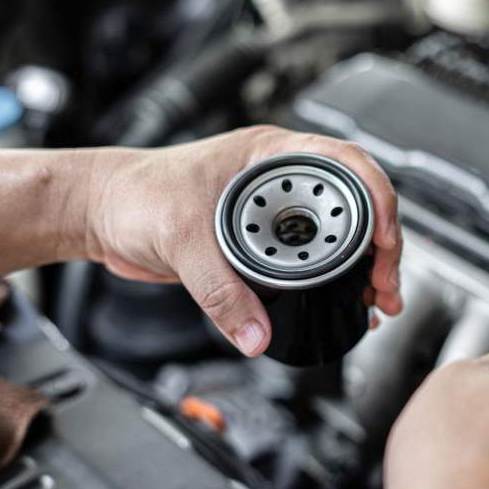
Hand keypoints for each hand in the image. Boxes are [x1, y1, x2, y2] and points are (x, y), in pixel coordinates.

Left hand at [89, 125, 401, 355]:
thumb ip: (220, 290)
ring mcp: (275, 209)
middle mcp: (281, 178)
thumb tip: (257, 333)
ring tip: (377, 302)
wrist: (102, 213)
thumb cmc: (135, 195)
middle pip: (356, 204)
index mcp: (271, 154)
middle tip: (385, 286)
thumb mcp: (182, 238)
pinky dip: (336, 281)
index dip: (378, 201)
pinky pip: (313, 259)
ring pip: (341, 234)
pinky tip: (346, 302)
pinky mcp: (263, 241)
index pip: (347, 165)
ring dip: (365, 268)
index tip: (386, 241)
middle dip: (383, 246)